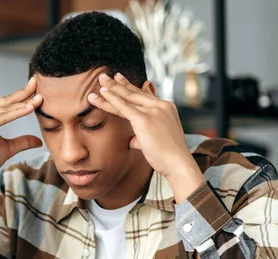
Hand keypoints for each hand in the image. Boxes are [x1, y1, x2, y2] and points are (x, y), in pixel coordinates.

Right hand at [0, 78, 43, 181]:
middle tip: (38, 84)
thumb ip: (21, 142)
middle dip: (23, 93)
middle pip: (5, 101)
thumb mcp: (7, 149)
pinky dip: (17, 113)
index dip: (21, 95)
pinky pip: (2, 117)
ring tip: (39, 97)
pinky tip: (29, 108)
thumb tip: (38, 141)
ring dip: (23, 102)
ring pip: (5, 108)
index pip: (5, 102)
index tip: (36, 89)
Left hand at [87, 72, 204, 202]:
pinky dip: (112, 99)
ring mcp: (153, 111)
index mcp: (165, 108)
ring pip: (127, 98)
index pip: (144, 95)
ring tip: (99, 79)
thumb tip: (133, 139)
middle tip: (105, 76)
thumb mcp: (155, 141)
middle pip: (135, 93)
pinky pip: (124, 107)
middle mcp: (161, 106)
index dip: (130, 87)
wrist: (178, 163)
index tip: (119, 79)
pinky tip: (102, 93)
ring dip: (111, 88)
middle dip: (118, 84)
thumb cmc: (167, 157)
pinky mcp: (144, 119)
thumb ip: (142, 137)